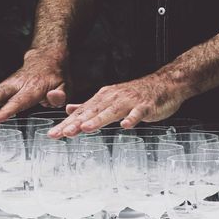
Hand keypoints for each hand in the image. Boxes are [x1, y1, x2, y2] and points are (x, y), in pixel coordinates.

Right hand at [0, 48, 68, 125]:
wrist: (47, 57)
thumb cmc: (56, 76)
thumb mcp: (66, 85)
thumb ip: (60, 95)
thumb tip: (53, 98)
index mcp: (32, 89)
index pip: (17, 102)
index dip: (4, 112)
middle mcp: (15, 85)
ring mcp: (6, 85)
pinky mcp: (0, 86)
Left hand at [48, 73, 188, 137]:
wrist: (164, 84)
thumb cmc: (135, 95)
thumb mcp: (109, 99)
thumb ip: (90, 107)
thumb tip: (70, 110)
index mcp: (102, 99)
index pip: (81, 113)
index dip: (66, 124)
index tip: (53, 134)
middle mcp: (112, 98)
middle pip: (91, 113)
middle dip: (76, 123)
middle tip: (62, 133)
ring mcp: (129, 102)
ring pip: (111, 112)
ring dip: (98, 120)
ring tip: (85, 129)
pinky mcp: (145, 106)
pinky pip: (137, 113)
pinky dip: (132, 119)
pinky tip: (126, 126)